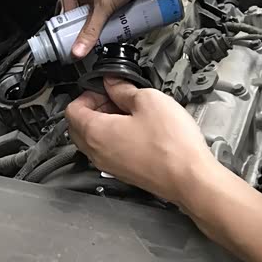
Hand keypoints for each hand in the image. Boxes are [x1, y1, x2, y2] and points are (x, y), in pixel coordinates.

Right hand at [61, 0, 147, 57]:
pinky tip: (120, 18)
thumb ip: (92, 28)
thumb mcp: (104, 3)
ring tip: (106, 26)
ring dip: (104, 13)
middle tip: (90, 29)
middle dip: (90, 15)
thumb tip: (80, 47)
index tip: (72, 25)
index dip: (69, 11)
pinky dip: (117, 8)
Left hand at [66, 77, 216, 205]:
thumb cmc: (171, 145)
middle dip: (94, 108)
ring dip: (105, 123)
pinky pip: (108, 152)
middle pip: (78, 126)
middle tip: (116, 98)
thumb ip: (123, 88)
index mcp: (96, 132)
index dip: (87, 94)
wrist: (190, 178)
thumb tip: (113, 82)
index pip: (72, 110)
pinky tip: (139, 130)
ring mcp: (109, 166)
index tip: (105, 89)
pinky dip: (115, 138)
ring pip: (93, 140)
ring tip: (131, 113)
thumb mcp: (148, 101)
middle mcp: (97, 153)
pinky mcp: (124, 173)